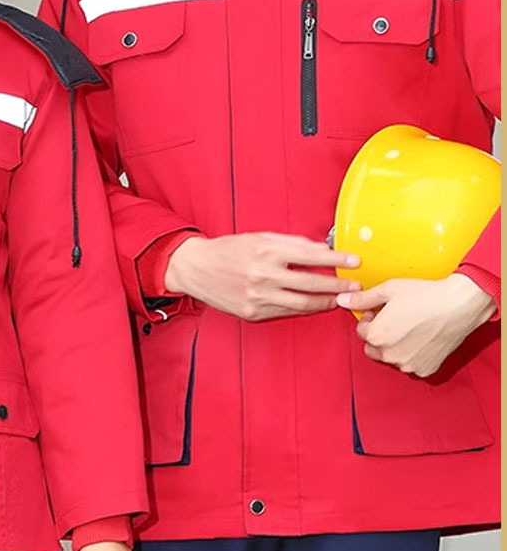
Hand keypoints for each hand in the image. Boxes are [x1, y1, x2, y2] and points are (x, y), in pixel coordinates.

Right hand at [164, 233, 360, 320]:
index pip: (310, 255)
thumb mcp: (259, 238)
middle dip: (338, 284)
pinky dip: (305, 310)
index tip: (353, 260)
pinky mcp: (253, 312)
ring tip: (339, 298)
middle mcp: (262, 274)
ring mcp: (258, 296)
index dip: (336, 258)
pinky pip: (286, 312)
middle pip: (311, 283)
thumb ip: (290, 243)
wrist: (196, 268)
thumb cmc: (228, 250)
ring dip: (326, 301)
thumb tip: (320, 248)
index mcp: (265, 251)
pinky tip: (315, 305)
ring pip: (303, 303)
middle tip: (354, 285)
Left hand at [337, 274, 496, 376]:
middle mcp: (390, 355)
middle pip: (373, 348)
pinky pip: (411, 364)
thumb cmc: (426, 295)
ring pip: (392, 357)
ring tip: (409, 327)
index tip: (379, 312)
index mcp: (377, 336)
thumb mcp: (389, 290)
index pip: (361, 332)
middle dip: (378, 335)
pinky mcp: (425, 369)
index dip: (369, 319)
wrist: (460, 305)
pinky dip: (412, 354)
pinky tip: (421, 338)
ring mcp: (408, 365)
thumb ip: (363, 298)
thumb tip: (342, 300)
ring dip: (394, 346)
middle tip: (393, 319)